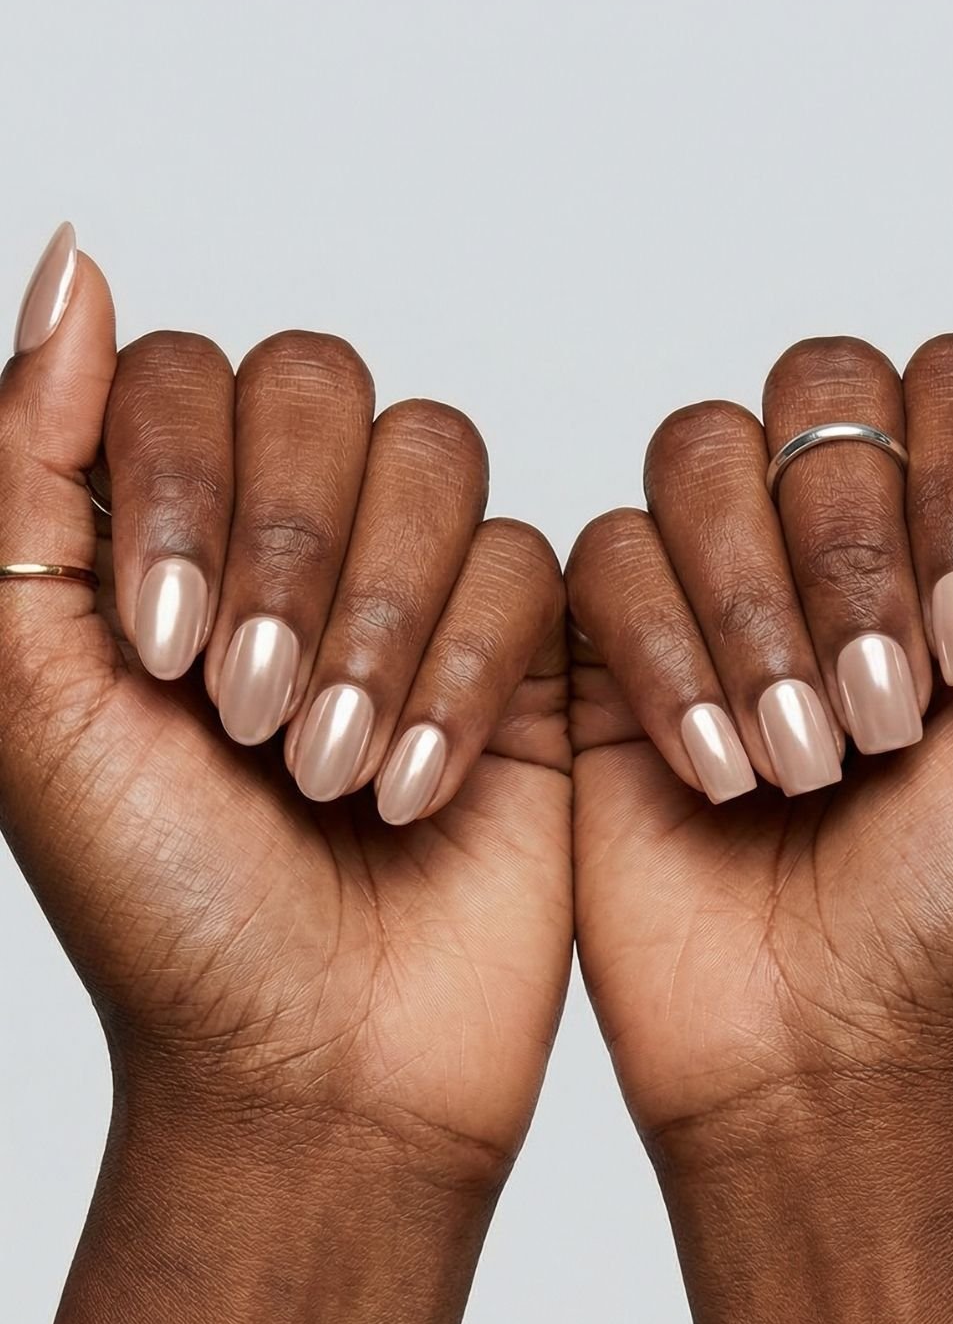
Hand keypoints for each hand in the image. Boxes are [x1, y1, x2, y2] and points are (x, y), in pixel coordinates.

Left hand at [0, 228, 570, 1179]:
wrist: (311, 1070)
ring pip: (438, 453)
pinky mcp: (525, 650)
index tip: (160, 650)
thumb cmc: (159, 906)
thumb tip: (75, 254)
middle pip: (321, 385)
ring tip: (334, 770)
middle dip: (292, 554)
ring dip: (381, 619)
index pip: (183, 373)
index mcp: (153, 534)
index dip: (181, 485)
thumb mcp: (31, 684)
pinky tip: (422, 790)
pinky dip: (468, 672)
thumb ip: (25, 466)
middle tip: (252, 717)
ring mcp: (411, 588)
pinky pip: (531, 559)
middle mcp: (284, 539)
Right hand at [568, 237, 952, 1137]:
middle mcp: (845, 528)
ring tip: (801, 760)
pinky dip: (663, 657)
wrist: (837, 1045)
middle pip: (816, 395)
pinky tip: (713, 768)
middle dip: (851, 568)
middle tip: (885, 726)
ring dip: (756, 614)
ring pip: (699, 453)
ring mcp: (721, 578)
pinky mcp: (611, 643)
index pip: (951, 376)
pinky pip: (604, 556)